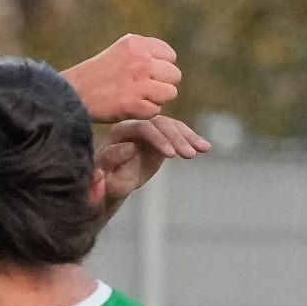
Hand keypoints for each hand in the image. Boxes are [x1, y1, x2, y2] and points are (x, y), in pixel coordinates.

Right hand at [66, 32, 182, 121]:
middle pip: (174, 75)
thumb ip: (144, 51)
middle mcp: (141, 60)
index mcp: (137, 44)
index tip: (148, 75)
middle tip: (145, 89)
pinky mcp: (135, 104)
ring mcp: (139, 82)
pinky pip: (156, 110)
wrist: (74, 93)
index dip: (162, 67)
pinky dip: (145, 112)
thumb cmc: (97, 74)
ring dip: (157, 99)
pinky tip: (131, 108)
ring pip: (170, 93)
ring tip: (139, 98)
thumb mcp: (120, 50)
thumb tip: (168, 59)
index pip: (170, 56)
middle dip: (162, 84)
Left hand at [94, 115, 209, 210]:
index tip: (169, 155)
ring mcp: (150, 128)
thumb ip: (105, 168)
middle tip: (188, 155)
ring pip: (172, 127)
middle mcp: (135, 125)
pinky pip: (179, 134)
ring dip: (188, 138)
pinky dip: (192, 140)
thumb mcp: (100, 179)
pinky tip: (205, 148)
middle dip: (175, 139)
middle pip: (159, 124)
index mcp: (119, 132)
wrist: (111, 179)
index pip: (141, 128)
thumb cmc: (104, 181)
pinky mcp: (162, 135)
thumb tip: (122, 155)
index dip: (156, 139)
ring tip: (201, 150)